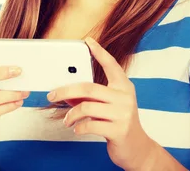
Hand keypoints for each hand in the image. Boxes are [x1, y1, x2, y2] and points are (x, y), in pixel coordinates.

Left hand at [47, 37, 156, 169]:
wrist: (137, 148)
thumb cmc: (118, 123)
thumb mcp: (109, 106)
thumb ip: (91, 96)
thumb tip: (66, 91)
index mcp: (124, 87)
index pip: (111, 65)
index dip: (100, 52)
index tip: (88, 41)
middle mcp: (125, 97)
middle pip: (89, 87)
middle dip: (65, 90)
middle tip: (52, 95)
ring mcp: (123, 114)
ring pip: (86, 107)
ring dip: (71, 114)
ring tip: (67, 120)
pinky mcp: (119, 130)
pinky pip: (90, 125)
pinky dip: (78, 127)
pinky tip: (77, 129)